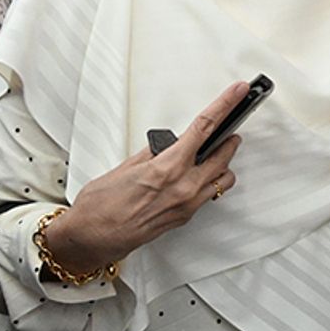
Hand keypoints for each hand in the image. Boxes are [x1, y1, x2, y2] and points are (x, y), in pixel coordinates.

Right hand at [41, 82, 247, 274]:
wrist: (91, 238)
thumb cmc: (99, 206)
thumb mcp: (124, 167)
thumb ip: (152, 154)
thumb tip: (167, 146)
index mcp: (168, 168)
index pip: (204, 128)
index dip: (225, 106)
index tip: (238, 92)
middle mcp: (183, 187)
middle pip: (223, 154)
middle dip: (228, 138)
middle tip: (229, 127)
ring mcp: (187, 204)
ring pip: (222, 178)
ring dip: (222, 163)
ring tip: (213, 154)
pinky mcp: (185, 217)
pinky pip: (208, 194)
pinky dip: (208, 181)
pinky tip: (198, 175)